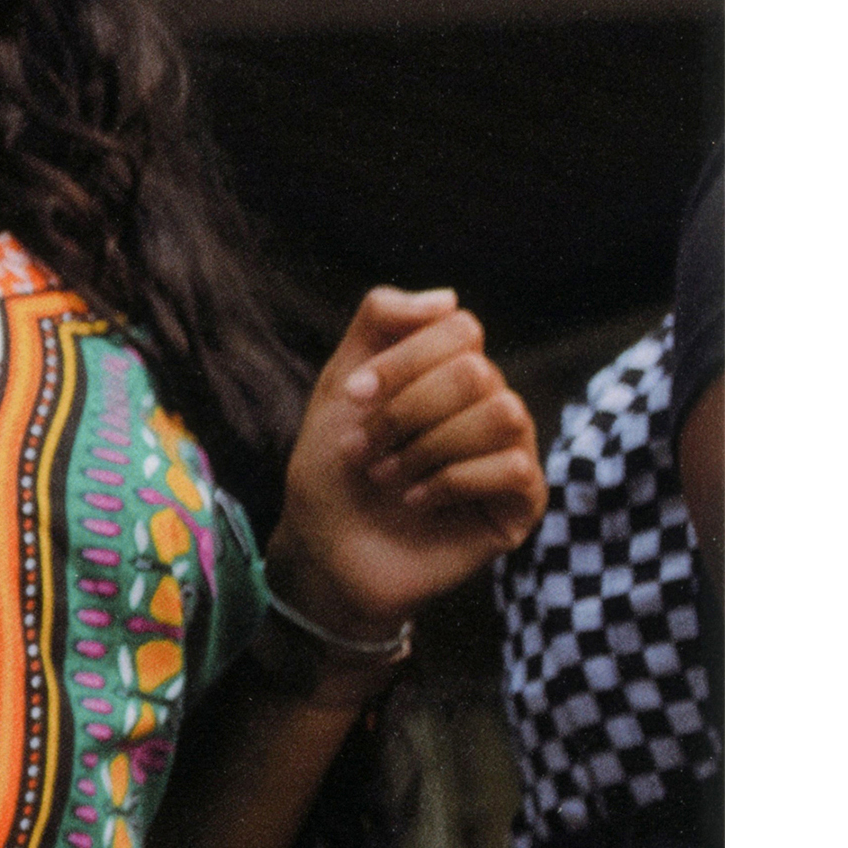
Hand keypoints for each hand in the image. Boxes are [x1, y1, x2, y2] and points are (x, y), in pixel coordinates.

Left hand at [279, 285, 543, 632]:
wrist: (325, 550)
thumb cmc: (334, 468)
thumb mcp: (342, 382)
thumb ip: (381, 321)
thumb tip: (449, 298)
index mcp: (452, 370)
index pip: (461, 327)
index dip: (402, 360)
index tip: (352, 399)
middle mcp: (491, 403)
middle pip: (478, 371)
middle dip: (409, 410)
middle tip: (366, 449)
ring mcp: (512, 452)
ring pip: (503, 412)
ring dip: (428, 447)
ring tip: (389, 476)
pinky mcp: (522, 503)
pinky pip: (513, 467)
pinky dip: (451, 481)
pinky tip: (415, 501)